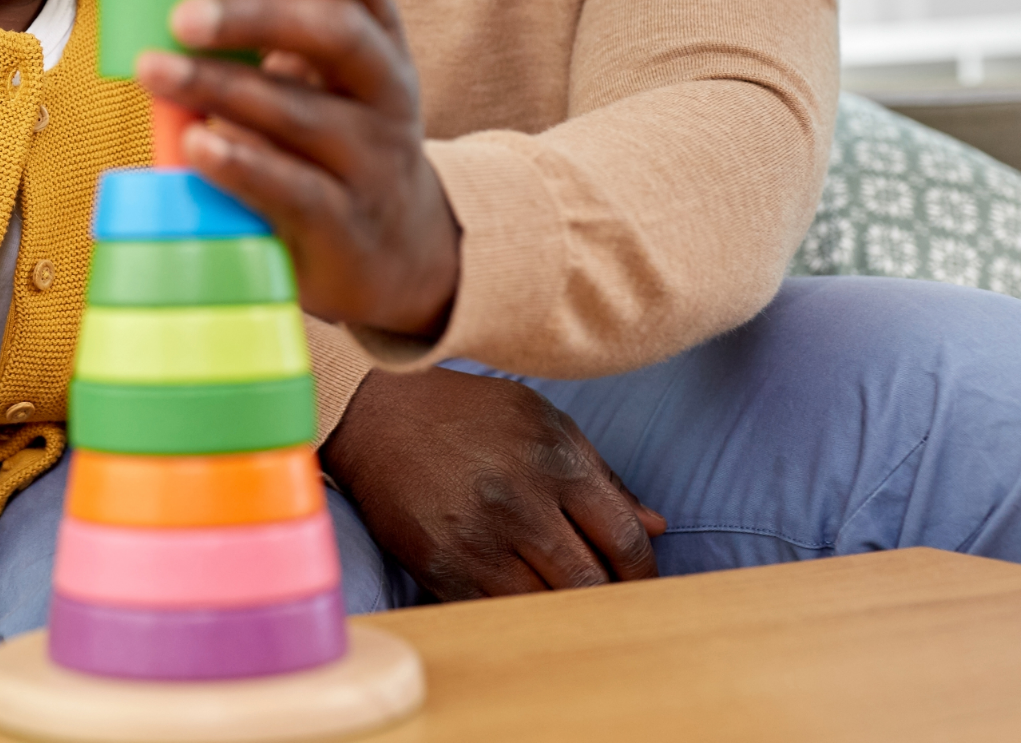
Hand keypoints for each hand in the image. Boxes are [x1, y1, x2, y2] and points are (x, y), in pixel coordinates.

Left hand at [135, 0, 460, 338]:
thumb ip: (256, 41)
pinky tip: (200, 145)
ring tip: (156, 71)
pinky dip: (244, 165)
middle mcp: (387, 88)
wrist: (400, 254)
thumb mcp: (316, 82)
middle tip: (183, 15)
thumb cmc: (329, 146)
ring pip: (303, 113)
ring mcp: (375, 158)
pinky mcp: (349, 223)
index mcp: (374, 39)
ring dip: (222, 89)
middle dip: (258, 14)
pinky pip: (298, 190)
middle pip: (337, 32)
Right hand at [322, 366, 665, 599]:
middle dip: (608, 598)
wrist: (370, 412)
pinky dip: (514, 613)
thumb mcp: (540, 422)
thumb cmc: (463, 413)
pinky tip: (517, 599)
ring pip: (546, 606)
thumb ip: (601, 476)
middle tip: (608, 601)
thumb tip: (656, 529)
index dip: (643, 573)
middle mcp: (519, 503)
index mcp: (554, 463)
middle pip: (590, 583)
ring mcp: (476, 539)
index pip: (625, 542)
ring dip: (562, 609)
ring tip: (564, 602)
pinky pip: (496, 612)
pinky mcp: (438, 565)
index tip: (639, 583)